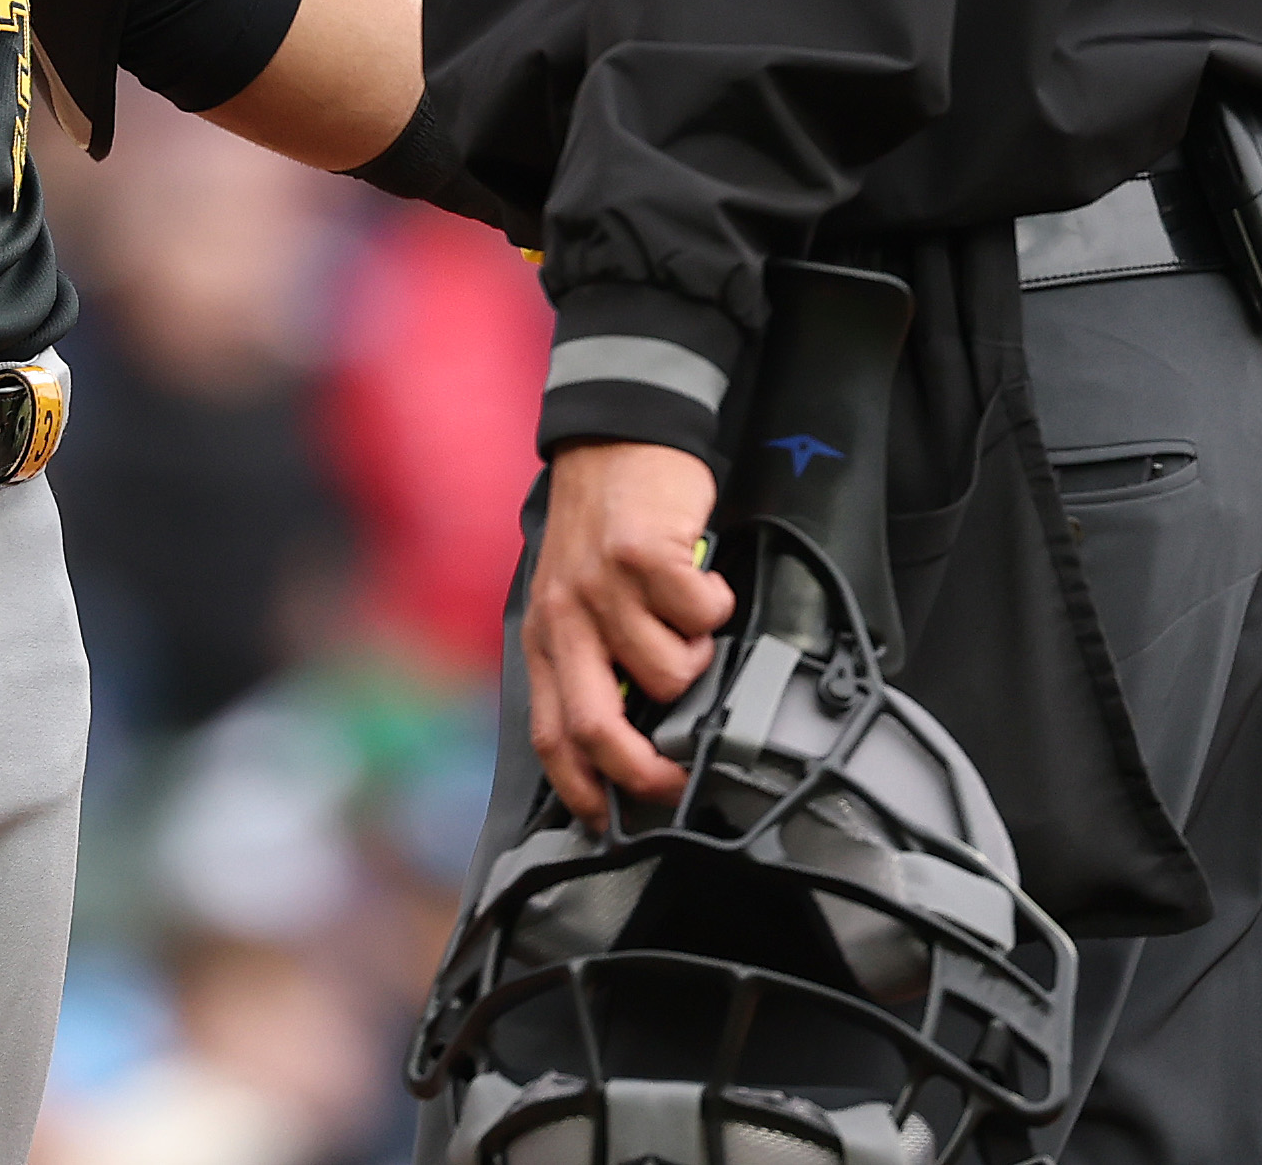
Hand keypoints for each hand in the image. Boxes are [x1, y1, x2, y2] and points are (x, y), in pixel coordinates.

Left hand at [524, 439, 733, 822]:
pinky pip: (698, 614)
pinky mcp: (641, 553)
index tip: (610, 820)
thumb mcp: (574, 597)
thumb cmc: (603, 527)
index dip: (579, 788)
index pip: (550, 734)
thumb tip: (629, 735)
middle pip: (595, 725)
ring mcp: (601, 586)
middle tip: (677, 777)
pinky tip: (704, 583)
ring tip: (691, 625)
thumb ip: (591, 658)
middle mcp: (566, 617)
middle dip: (642, 769)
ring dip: (697, 658)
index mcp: (546, 636)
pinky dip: (716, 607)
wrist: (616, 440)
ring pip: (668, 672)